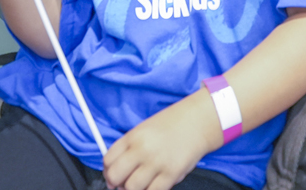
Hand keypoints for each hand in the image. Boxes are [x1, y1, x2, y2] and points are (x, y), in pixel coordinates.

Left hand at [102, 90, 219, 189]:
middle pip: (115, 176)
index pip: (108, 159)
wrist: (198, 121)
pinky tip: (153, 186)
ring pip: (131, 188)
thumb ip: (130, 147)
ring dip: (133, 189)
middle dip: (115, 183)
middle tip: (121, 184)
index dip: (107, 171)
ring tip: (139, 185)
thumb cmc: (173, 124)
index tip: (112, 175)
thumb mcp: (145, 129)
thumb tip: (118, 169)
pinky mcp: (171, 174)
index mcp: (133, 136)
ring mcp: (156, 162)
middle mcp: (142, 149)